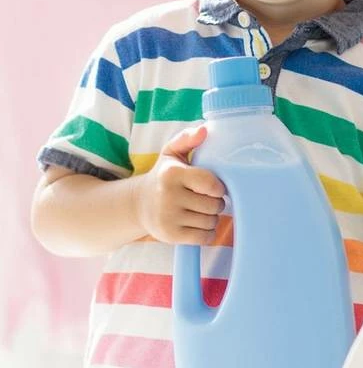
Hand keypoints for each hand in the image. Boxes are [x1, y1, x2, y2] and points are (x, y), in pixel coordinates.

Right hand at [134, 126, 225, 244]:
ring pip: (211, 221)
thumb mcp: (172, 153)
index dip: (219, 187)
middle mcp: (168, 196)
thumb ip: (187, 139)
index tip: (213, 187)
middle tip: (205, 199)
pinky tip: (197, 224)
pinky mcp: (170, 236)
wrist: (138, 204)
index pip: (212, 184)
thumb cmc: (164, 176)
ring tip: (199, 211)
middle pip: (214, 205)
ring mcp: (168, 217)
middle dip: (216, 203)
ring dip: (211, 218)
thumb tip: (204, 129)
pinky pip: (204, 238)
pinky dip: (206, 233)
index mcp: (172, 173)